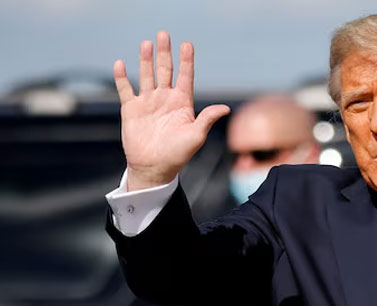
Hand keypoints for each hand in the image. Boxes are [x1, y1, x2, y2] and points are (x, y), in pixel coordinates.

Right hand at [113, 31, 230, 190]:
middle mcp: (165, 99)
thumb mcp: (195, 136)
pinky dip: (122, 77)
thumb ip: (207, 119)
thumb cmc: (178, 154)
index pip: (185, 76)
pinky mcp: (131, 109)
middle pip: (165, 70)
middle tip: (164, 34)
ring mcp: (148, 103)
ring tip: (146, 44)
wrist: (154, 168)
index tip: (187, 44)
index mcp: (182, 103)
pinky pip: (125, 89)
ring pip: (146, 75)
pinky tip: (121, 64)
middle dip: (165, 53)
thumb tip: (225, 108)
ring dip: (146, 60)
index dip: (186, 61)